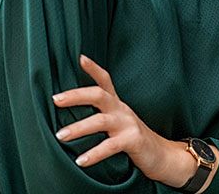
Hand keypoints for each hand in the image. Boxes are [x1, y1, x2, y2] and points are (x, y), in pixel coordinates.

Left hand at [52, 55, 210, 187]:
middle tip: (56, 99)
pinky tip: (80, 160)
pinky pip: (110, 146)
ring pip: (100, 121)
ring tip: (60, 135)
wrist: (162, 155)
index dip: (93, 68)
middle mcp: (121, 109)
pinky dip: (94, 153)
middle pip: (98, 94)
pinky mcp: (133, 141)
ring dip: (78, 128)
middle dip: (76, 95)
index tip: (80, 57)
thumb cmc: (132, 137)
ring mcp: (128, 124)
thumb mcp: (117, 121)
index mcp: (116, 103)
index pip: (105, 80)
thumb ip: (101, 114)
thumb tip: (71, 112)